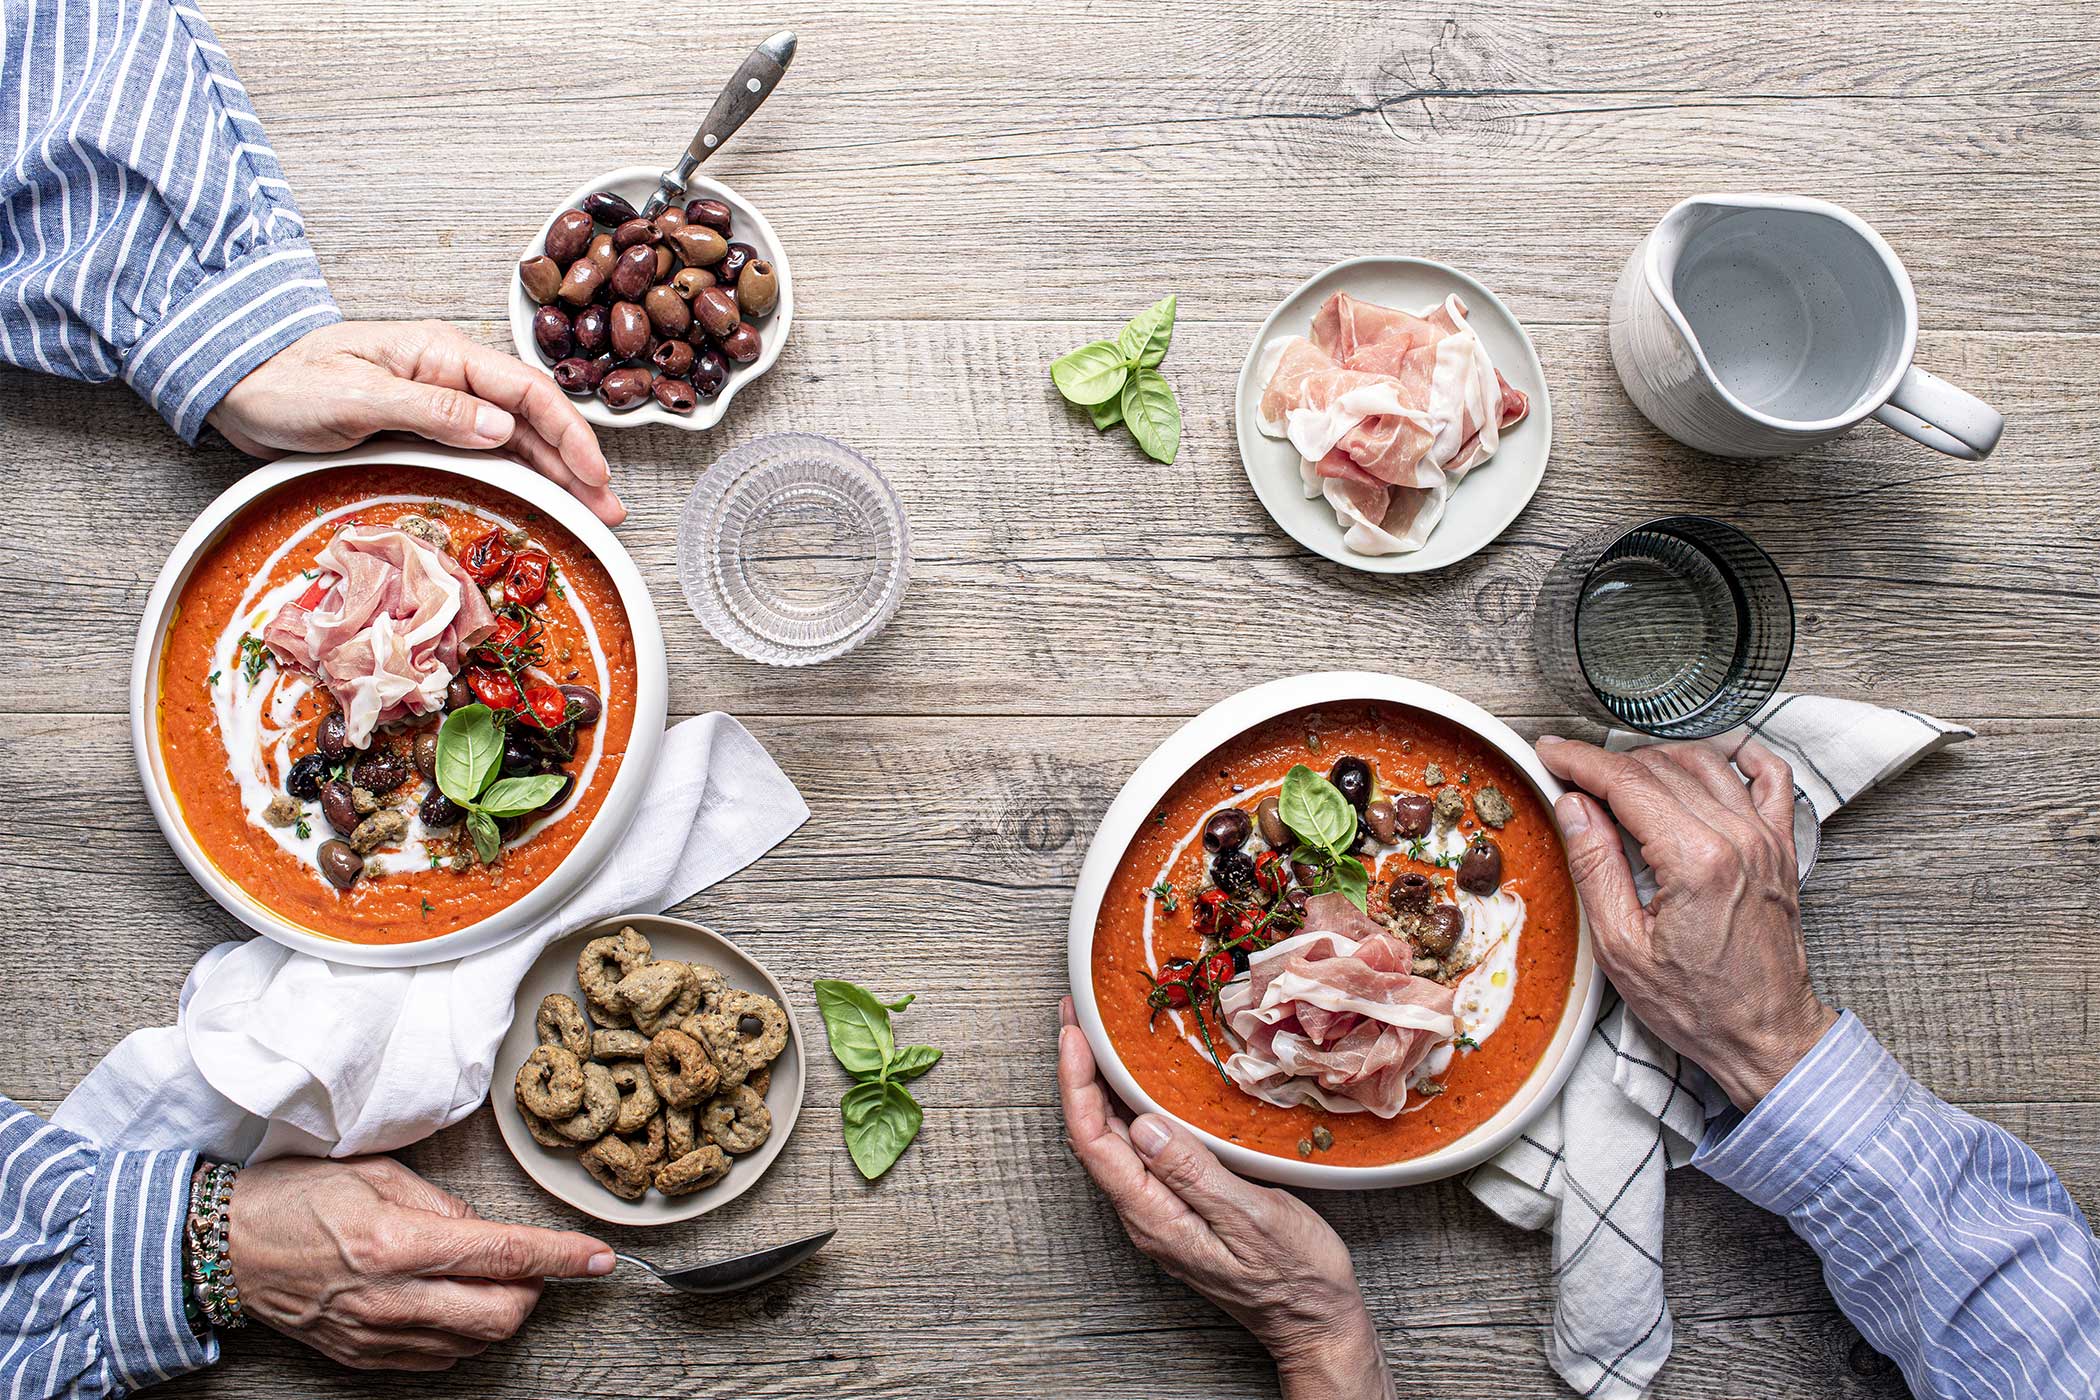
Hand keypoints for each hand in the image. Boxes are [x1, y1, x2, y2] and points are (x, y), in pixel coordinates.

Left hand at [207, 321, 624, 524]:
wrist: (236, 386)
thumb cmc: (286, 383)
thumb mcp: (356, 396)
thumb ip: (430, 409)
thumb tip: (499, 426)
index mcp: (442, 354)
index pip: (526, 391)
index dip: (568, 434)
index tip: (593, 475)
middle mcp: (452, 376)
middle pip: (533, 419)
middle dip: (577, 464)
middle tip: (609, 509)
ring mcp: (442, 404)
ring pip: (517, 441)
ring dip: (557, 476)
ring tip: (591, 512)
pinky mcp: (427, 431)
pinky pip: (488, 455)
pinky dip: (521, 479)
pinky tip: (543, 500)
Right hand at [227, 1155, 612, 1370]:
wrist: (224, 1249)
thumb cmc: (294, 1199)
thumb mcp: (376, 1173)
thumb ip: (442, 1205)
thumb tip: (486, 1229)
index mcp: (398, 1242)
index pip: (504, 1254)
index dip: (562, 1258)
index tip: (599, 1258)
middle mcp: (392, 1297)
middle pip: (503, 1315)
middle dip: (534, 1291)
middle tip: (527, 1263)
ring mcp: (377, 1335)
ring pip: (477, 1342)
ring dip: (498, 1312)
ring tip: (477, 1277)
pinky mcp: (363, 1357)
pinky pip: (438, 1359)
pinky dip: (461, 1334)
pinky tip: (446, 1302)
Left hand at [1057, 999, 1394, 1399]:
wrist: (1314, 1320)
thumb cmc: (1293, 1275)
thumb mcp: (1250, 1217)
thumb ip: (1193, 1174)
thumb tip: (1142, 1126)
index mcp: (1154, 1217)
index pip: (1093, 1141)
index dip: (1077, 1082)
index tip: (1074, 1033)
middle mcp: (1145, 1214)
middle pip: (1092, 1135)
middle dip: (1078, 1072)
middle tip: (1076, 1017)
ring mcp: (1159, 1211)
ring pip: (1112, 1140)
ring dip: (1098, 1086)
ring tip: (1096, 1036)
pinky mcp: (1177, 1205)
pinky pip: (1138, 1149)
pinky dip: (1128, 1106)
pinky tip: (1139, 1084)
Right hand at [1536, 735, 1837, 1108]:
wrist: (1764, 1036)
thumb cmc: (1696, 1005)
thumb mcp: (1620, 946)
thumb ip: (1595, 866)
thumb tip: (1573, 807)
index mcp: (1695, 861)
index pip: (1626, 782)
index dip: (1580, 760)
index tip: (1550, 752)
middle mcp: (1737, 838)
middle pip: (1661, 767)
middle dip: (1608, 761)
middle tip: (1572, 772)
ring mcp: (1766, 840)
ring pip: (1707, 762)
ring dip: (1657, 757)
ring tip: (1621, 774)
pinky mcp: (1781, 848)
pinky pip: (1771, 777)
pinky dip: (1739, 756)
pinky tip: (1708, 760)